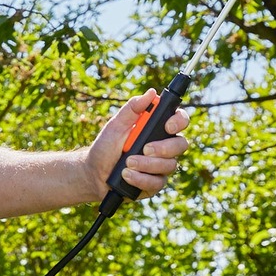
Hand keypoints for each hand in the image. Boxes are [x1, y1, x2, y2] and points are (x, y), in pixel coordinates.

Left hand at [83, 88, 190, 202]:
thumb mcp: (116, 125)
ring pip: (169, 165)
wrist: (94, 173)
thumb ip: (133, 108)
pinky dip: (141, 179)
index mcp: (156, 128)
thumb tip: (151, 92)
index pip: (179, 120)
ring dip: (147, 164)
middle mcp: (163, 146)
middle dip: (164, 148)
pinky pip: (157, 183)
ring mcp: (161, 166)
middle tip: (145, 149)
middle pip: (181, 144)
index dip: (179, 121)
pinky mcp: (155, 183)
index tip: (167, 126)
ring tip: (127, 164)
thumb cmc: (106, 146)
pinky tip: (127, 176)